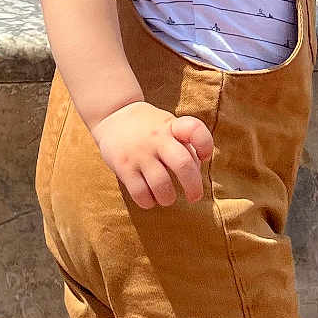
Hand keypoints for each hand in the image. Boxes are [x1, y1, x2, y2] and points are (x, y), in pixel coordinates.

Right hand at [91, 101, 214, 208]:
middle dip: (193, 187)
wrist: (112, 116)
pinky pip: (140, 193)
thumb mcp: (168, 125)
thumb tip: (195, 175)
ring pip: (162, 185)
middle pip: (183, 165)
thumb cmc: (150, 127)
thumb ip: (185, 145)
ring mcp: (139, 153)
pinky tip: (149, 198)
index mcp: (171, 126)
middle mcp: (156, 138)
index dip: (205, 146)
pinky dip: (148, 202)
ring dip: (168, 198)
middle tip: (194, 197)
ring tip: (167, 197)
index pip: (195, 130)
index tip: (204, 156)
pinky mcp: (123, 166)